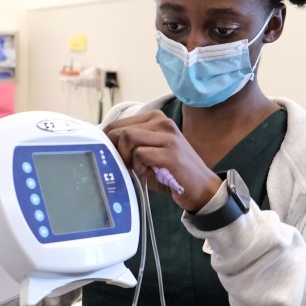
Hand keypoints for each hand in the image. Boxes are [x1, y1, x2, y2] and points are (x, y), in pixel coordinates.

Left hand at [104, 111, 221, 211]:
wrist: (201, 187)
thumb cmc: (171, 171)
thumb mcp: (150, 151)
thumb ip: (131, 143)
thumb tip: (103, 143)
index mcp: (156, 118)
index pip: (118, 123)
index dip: (108, 141)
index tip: (110, 155)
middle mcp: (163, 122)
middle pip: (120, 130)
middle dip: (117, 151)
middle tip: (127, 165)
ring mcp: (168, 137)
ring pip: (128, 139)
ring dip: (128, 158)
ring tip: (140, 168)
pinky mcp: (170, 153)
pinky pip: (140, 155)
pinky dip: (139, 168)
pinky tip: (149, 173)